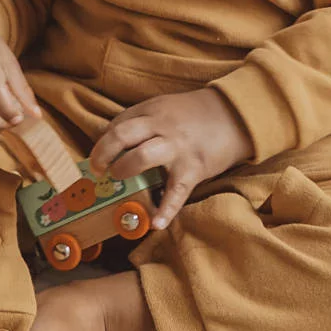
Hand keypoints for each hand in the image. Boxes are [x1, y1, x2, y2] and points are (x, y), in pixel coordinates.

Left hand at [88, 87, 252, 229]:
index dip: (102, 143)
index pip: (117, 125)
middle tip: (99, 168)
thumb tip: (108, 139)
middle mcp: (161, 127)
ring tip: (119, 179)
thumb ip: (139, 121)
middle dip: (104, 153)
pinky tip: (155, 224)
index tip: (96, 157)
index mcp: (152, 112)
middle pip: (123, 135)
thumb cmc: (193, 115)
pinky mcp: (193, 169)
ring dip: (125, 169)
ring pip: (143, 156)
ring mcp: (177, 148)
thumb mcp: (164, 107)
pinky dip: (165, 210)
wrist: (234, 115)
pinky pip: (176, 192)